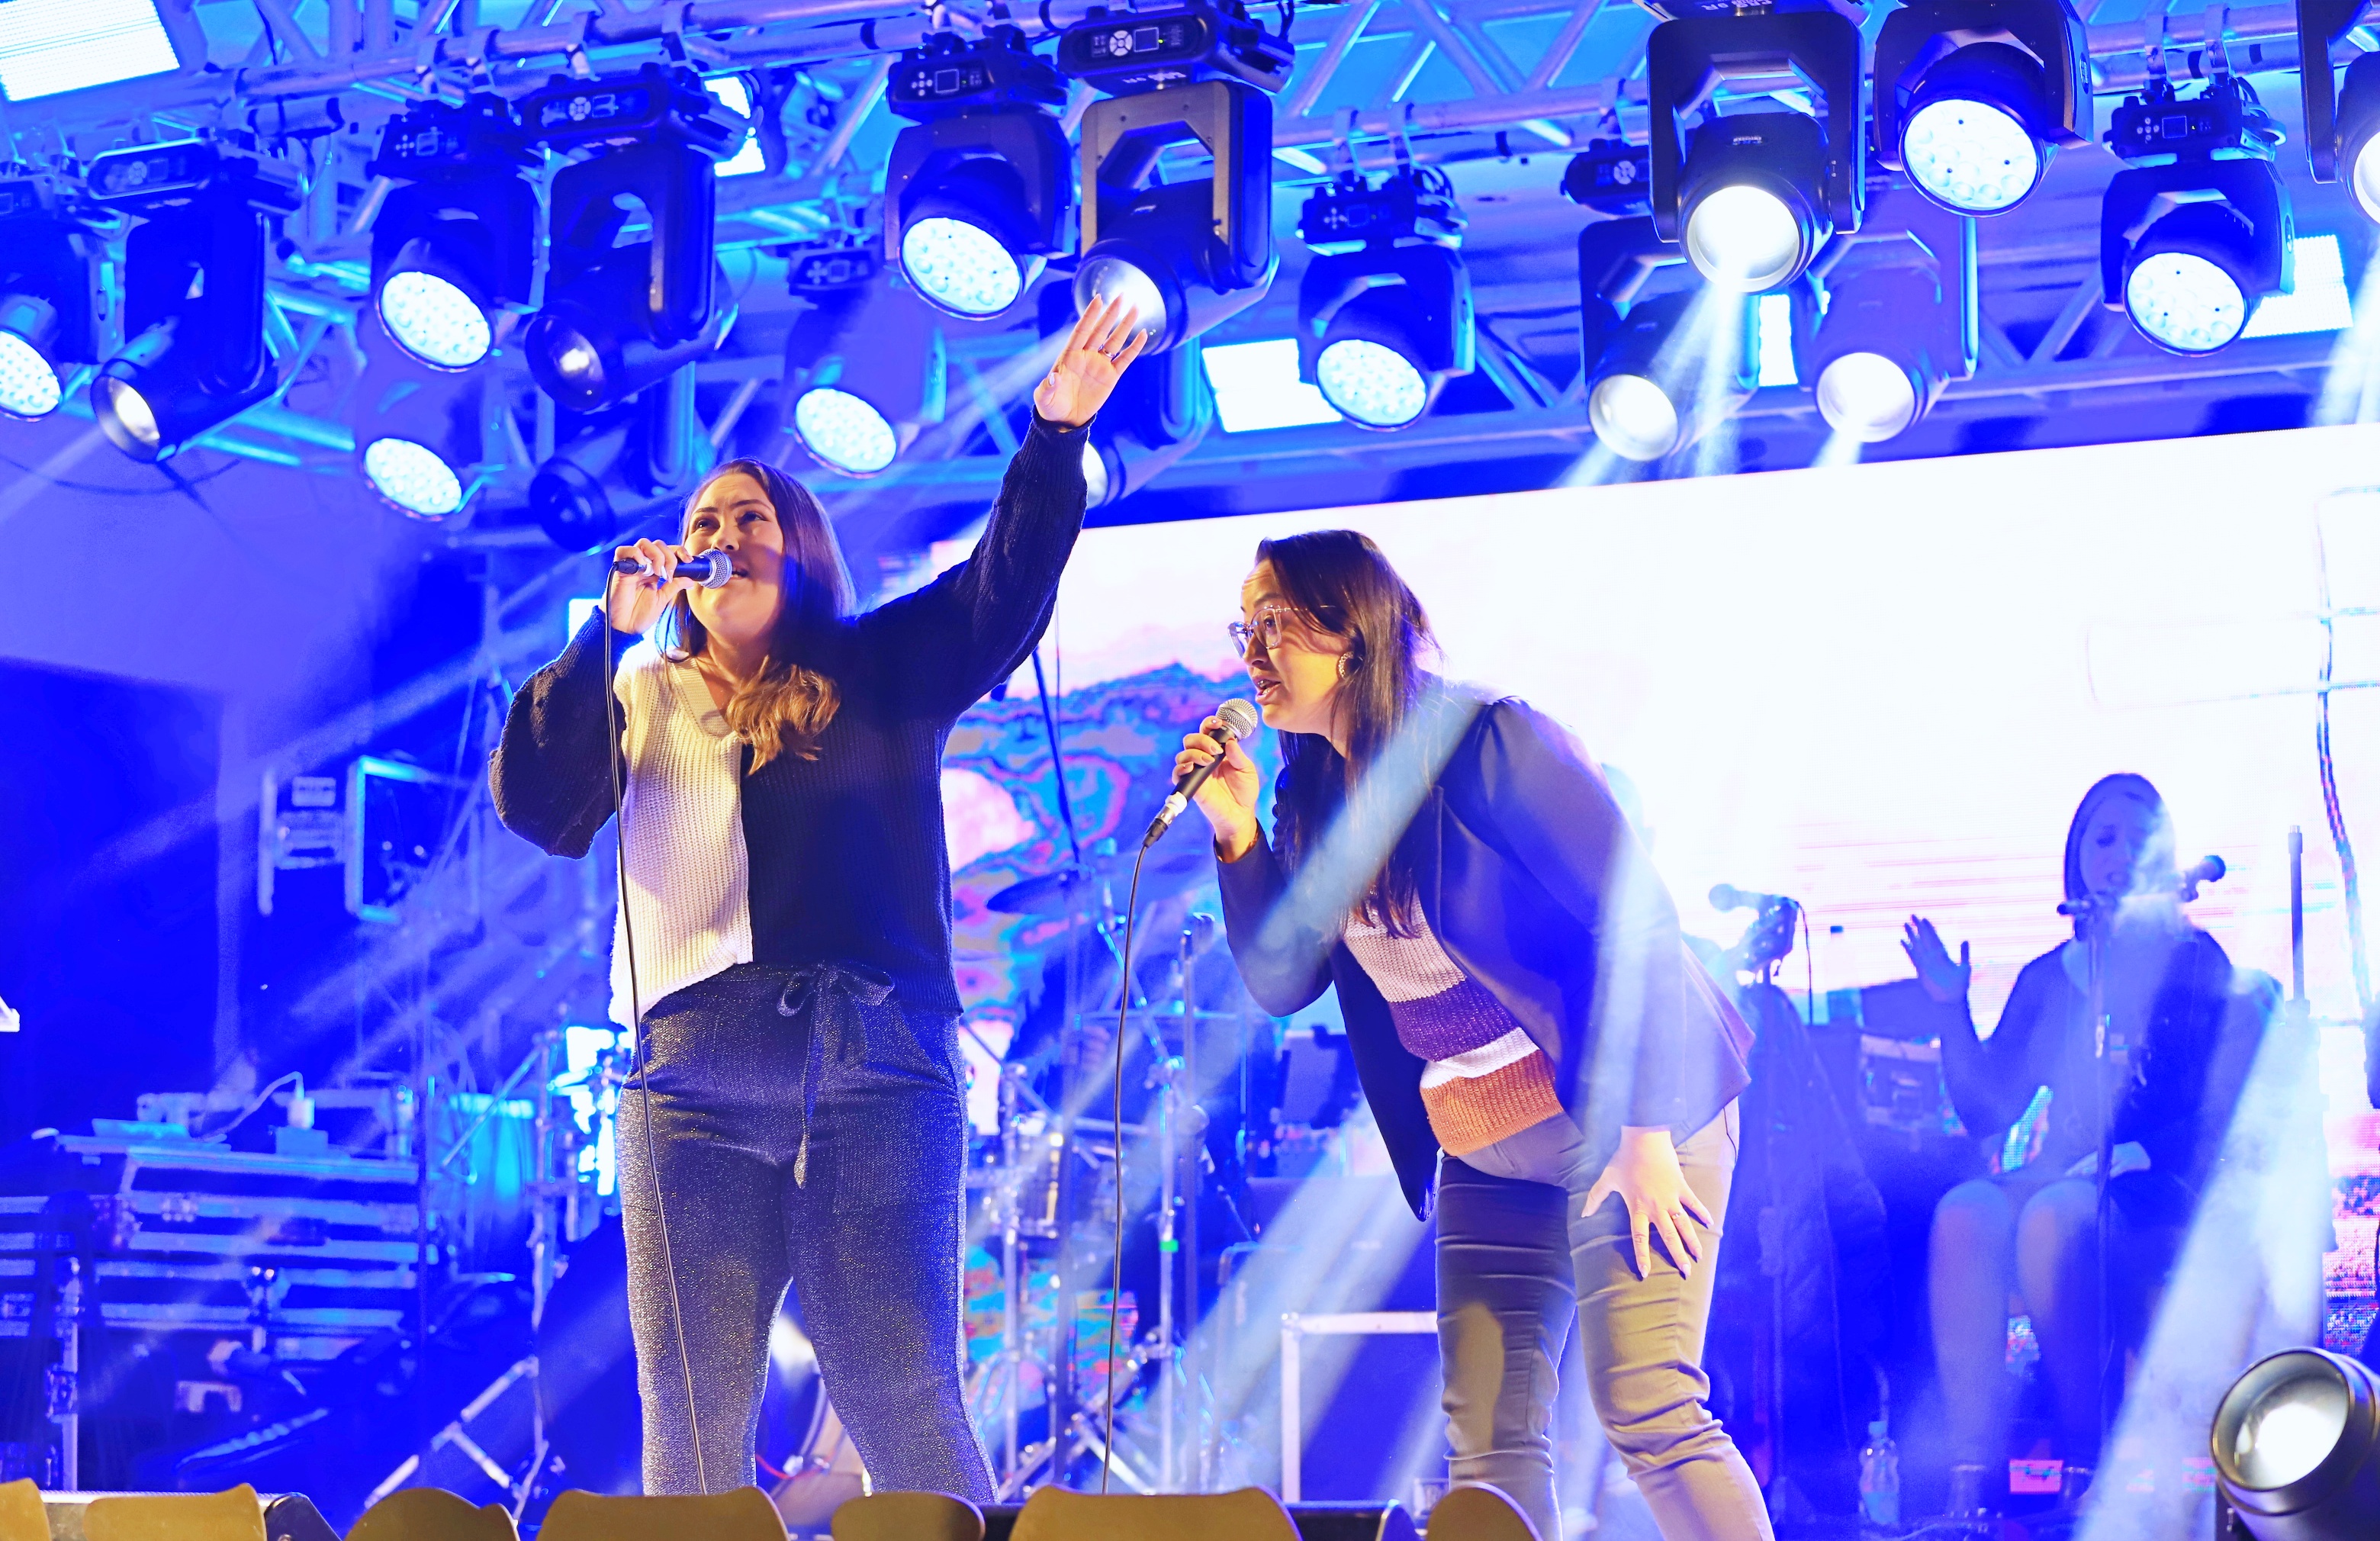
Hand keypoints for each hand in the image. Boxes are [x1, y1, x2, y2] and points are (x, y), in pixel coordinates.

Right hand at [604, 538, 697, 637]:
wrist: (624, 628)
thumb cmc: (639, 615)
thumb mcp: (662, 599)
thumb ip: (674, 586)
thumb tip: (691, 580)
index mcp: (654, 571)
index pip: (667, 551)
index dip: (679, 551)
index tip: (688, 561)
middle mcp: (643, 565)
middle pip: (658, 545)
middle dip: (669, 557)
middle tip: (668, 575)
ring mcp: (631, 566)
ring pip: (644, 543)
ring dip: (656, 555)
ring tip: (657, 573)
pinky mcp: (619, 569)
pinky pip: (624, 551)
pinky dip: (636, 554)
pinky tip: (643, 566)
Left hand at [1034, 294, 1148, 427]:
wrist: (1065, 420)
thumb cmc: (1051, 406)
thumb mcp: (1044, 398)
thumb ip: (1047, 388)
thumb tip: (1053, 378)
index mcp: (1069, 356)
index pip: (1082, 330)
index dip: (1090, 315)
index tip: (1099, 299)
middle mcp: (1086, 356)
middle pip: (1100, 330)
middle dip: (1111, 314)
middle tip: (1122, 296)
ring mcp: (1099, 365)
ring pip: (1115, 341)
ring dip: (1125, 325)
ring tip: (1135, 308)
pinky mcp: (1111, 377)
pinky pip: (1125, 359)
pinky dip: (1134, 348)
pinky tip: (1143, 335)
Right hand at [1172, 715, 1263, 860]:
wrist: (1240, 814)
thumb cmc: (1244, 791)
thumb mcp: (1247, 770)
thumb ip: (1238, 756)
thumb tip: (1230, 742)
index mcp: (1218, 751)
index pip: (1208, 732)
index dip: (1209, 724)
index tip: (1217, 723)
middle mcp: (1205, 758)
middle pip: (1191, 739)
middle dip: (1202, 739)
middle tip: (1216, 750)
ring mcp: (1196, 771)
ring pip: (1183, 754)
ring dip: (1194, 753)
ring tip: (1209, 761)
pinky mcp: (1191, 785)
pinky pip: (1177, 773)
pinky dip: (1181, 768)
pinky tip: (1192, 767)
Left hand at [1583, 1127, 1717, 1279]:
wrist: (1644, 1138)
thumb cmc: (1624, 1159)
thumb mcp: (1606, 1179)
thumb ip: (1595, 1198)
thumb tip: (1584, 1214)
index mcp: (1637, 1208)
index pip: (1639, 1238)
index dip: (1642, 1256)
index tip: (1646, 1273)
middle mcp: (1656, 1207)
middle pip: (1669, 1237)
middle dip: (1677, 1256)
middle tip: (1686, 1272)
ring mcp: (1671, 1198)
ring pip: (1684, 1225)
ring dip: (1692, 1242)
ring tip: (1699, 1257)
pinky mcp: (1681, 1187)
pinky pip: (1694, 1203)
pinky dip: (1703, 1213)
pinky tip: (1711, 1224)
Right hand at [1901, 915, 1971, 1003]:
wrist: (1950, 1000)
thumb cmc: (1960, 986)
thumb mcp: (1965, 968)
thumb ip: (1964, 954)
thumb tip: (1965, 939)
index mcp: (1943, 955)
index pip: (1934, 938)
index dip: (1929, 928)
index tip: (1924, 918)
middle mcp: (1933, 957)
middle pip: (1924, 938)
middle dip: (1918, 926)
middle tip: (1912, 915)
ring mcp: (1925, 962)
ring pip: (1917, 945)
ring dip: (1911, 934)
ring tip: (1904, 924)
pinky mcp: (1920, 970)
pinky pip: (1912, 956)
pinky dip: (1907, 948)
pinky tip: (1902, 940)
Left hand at [2065, 1141, 2150, 1178]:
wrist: (2146, 1151)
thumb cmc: (2127, 1156)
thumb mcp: (2114, 1158)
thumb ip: (2103, 1163)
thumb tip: (2089, 1171)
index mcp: (2105, 1152)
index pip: (2088, 1159)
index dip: (2078, 1165)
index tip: (2068, 1172)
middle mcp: (2110, 1153)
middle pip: (2092, 1159)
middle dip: (2080, 1166)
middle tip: (2069, 1173)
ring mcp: (2119, 1157)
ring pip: (2104, 1162)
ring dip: (2094, 1167)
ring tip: (2083, 1172)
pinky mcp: (2129, 1162)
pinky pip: (2120, 1167)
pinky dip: (2114, 1171)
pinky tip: (2108, 1177)